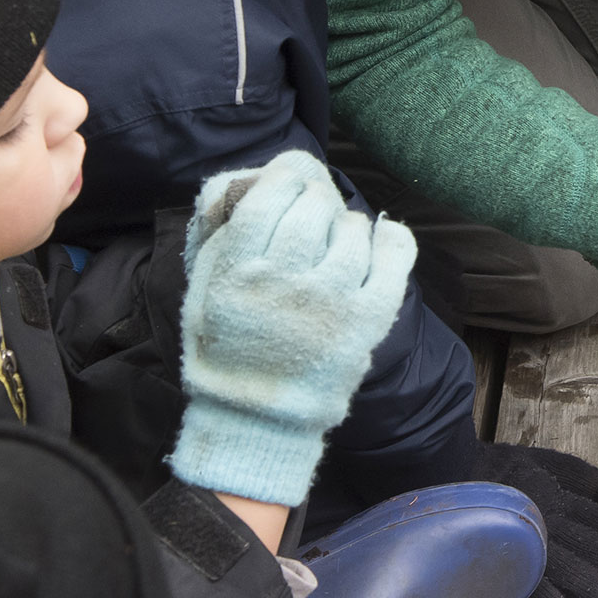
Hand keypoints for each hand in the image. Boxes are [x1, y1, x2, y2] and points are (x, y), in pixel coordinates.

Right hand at [170, 151, 416, 506]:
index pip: (269, 195)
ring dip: (347, 226)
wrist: (256, 420)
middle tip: (312, 216)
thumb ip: (222, 232)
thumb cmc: (228, 346)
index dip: (285, 178)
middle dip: (313, 202)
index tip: (290, 181)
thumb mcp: (204, 287)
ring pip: (351, 230)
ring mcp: (329, 303)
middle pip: (311, 209)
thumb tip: (248, 179)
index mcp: (236, 272)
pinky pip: (393, 262)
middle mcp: (283, 283)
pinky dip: (393, 240)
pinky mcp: (365, 323)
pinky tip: (384, 236)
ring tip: (336, 242)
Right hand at [474, 442, 597, 597]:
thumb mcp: (536, 459)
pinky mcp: (498, 561)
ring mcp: (524, 541)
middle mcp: (547, 520)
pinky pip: (525, 588)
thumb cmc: (487, 466)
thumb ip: (572, 472)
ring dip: (597, 587)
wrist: (438, 464)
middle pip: (594, 546)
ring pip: (570, 568)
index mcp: (558, 498)